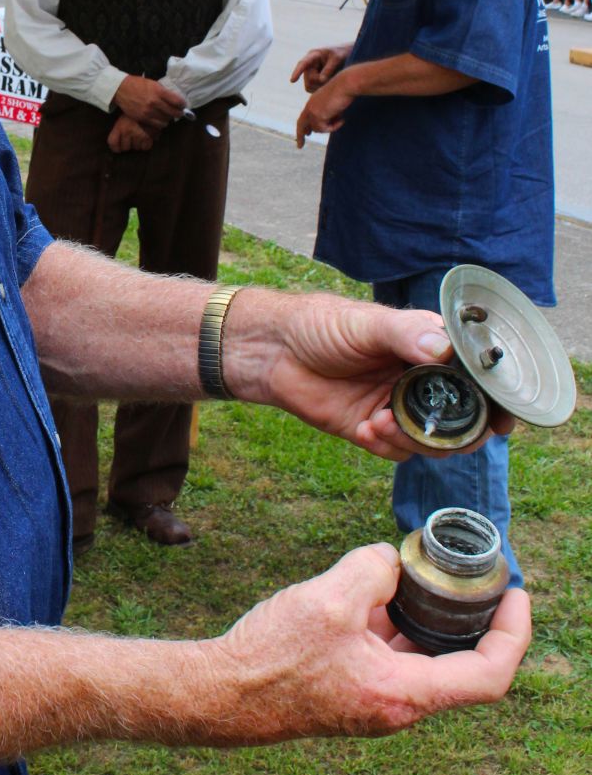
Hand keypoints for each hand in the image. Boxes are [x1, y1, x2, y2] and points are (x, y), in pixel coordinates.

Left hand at [107, 114, 154, 152]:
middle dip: (128, 144)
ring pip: (136, 148)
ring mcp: (138, 134)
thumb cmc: (135, 114)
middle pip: (125, 148)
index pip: (113, 143)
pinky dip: (146, 144)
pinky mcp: (148, 136)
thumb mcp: (123, 119)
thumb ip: (119, 131)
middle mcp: (127, 131)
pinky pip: (145, 147)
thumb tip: (117, 146)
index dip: (116, 148)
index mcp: (119, 126)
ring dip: (138, 144)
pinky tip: (146, 137)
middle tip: (132, 137)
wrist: (149, 107)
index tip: (118, 148)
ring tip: (140, 134)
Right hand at [113, 75, 185, 129]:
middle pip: (174, 113)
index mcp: (159, 91)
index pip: (177, 101)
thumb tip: (175, 100)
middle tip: (178, 112)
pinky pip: (157, 125)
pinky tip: (159, 119)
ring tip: (167, 115)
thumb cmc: (138, 84)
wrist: (121, 89)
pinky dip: (160, 123)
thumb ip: (164, 92)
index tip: (183, 105)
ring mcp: (148, 112)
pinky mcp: (143, 118)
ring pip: (166, 121)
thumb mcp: (153, 84)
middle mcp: (155, 102)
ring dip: (168, 119)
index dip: (182, 104)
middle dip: (178, 113)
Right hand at [205, 544, 530, 743]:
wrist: (222, 693)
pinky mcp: (352, 689)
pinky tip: (373, 591)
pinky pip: (391, 656)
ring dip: (425, 616)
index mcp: (403, 694)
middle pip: (459, 663)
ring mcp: (375, 701)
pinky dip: (394, 623)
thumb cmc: (272, 657)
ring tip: (417, 572)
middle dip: (470, 616)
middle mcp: (397, 706)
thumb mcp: (329, 599)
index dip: (513, 632)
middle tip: (474, 576)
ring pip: (421, 657)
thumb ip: (371, 571)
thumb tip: (389, 563)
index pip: (488, 673)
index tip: (514, 595)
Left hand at [220, 286, 498, 459]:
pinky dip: (388, 446)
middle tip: (446, 432)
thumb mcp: (366, 323)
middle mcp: (421, 379)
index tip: (501, 416)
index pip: (475, 376)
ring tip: (382, 421)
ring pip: (434, 439)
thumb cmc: (321, 325)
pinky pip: (398, 451)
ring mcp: (398, 406)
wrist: (273, 351)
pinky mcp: (373, 429)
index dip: (494, 398)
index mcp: (429, 347)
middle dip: (460, 430)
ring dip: (417, 439)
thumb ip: (405, 335)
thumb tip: (443, 350)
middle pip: (464, 417)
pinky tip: (365, 429)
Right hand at [290, 44, 351, 92]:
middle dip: (320, 82)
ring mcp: (310, 73)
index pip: (303, 64)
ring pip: (309, 86)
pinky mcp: (313, 80)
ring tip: (333, 80)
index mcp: (313, 55)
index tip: (292, 81)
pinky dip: (321, 89)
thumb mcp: (337, 59)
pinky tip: (330, 84)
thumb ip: (329, 69)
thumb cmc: (343, 53)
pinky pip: (312, 89)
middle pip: (309, 79)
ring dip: (321, 86)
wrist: (349, 57)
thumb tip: (320, 80)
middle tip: (333, 78)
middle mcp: (309, 65)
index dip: (297, 72)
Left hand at [295, 72, 353, 146]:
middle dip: (300, 136)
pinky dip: (334, 126)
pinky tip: (341, 117)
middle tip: (299, 146)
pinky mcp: (317, 115)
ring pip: (317, 129)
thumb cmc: (344, 92)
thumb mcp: (333, 104)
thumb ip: (327, 114)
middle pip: (301, 125)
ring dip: (330, 127)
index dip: (303, 126)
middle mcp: (310, 106)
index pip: (304, 116)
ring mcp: (312, 111)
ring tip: (340, 117)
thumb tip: (324, 127)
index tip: (305, 134)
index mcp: (312, 102)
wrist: (346, 84)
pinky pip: (324, 129)